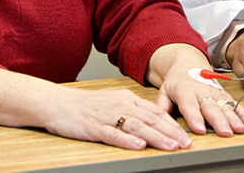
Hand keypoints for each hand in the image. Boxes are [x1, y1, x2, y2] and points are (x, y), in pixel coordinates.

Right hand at [41, 87, 193, 150]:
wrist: (57, 103)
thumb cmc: (85, 106)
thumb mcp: (113, 102)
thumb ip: (132, 110)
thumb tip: (153, 122)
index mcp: (127, 98)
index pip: (155, 111)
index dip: (172, 124)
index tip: (186, 134)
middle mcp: (120, 105)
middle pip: (151, 119)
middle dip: (171, 132)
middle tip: (186, 143)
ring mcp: (107, 116)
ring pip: (137, 127)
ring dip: (156, 137)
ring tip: (170, 146)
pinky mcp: (94, 127)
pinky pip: (113, 134)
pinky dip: (127, 140)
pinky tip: (139, 146)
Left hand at [147, 44, 243, 136]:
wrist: (188, 63)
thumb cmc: (176, 81)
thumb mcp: (164, 90)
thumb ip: (162, 105)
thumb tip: (160, 121)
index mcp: (185, 91)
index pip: (190, 106)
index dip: (195, 118)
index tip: (200, 129)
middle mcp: (202, 91)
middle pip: (211, 107)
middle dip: (219, 121)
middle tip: (225, 132)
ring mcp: (215, 92)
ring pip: (225, 106)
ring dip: (234, 118)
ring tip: (240, 129)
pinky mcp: (223, 94)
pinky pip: (234, 103)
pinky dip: (243, 112)